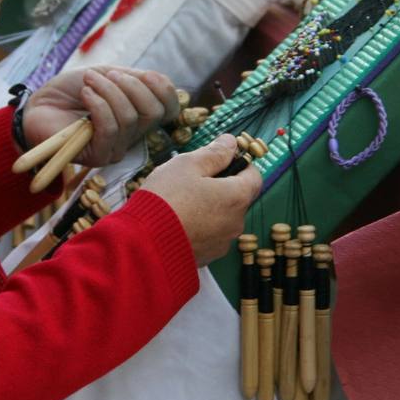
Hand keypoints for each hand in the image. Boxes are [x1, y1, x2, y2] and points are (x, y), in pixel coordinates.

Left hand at [22, 66, 178, 165]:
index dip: (164, 89)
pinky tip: (85, 95)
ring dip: (108, 91)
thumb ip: (133, 79)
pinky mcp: (97, 156)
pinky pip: (110, 129)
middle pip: (153, 113)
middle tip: (107, 75)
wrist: (38, 105)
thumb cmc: (70, 90)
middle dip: (132, 87)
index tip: (145, 74)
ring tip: (88, 82)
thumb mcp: (106, 76)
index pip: (169, 108)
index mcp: (139, 113)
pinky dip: (98, 105)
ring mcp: (116, 148)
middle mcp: (132, 134)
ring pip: (130, 118)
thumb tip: (158, 81)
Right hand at [142, 135, 260, 265]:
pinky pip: (210, 235)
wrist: (144, 244)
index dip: (241, 164)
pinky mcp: (208, 257)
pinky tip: (178, 221)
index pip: (255, 176)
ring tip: (180, 202)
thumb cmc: (166, 199)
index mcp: (236, 197)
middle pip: (238, 198)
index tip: (221, 159)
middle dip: (221, 186)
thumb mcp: (187, 165)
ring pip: (223, 217)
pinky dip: (200, 226)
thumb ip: (214, 153)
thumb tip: (231, 142)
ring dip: (210, 207)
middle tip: (192, 180)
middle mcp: (236, 222)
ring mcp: (222, 242)